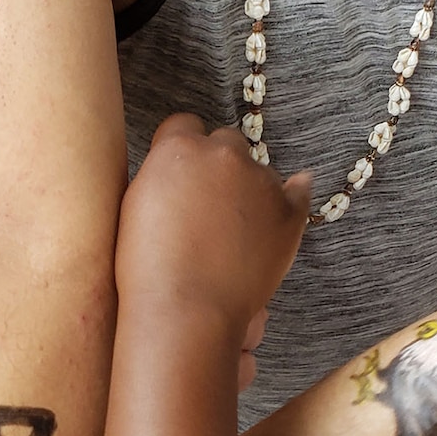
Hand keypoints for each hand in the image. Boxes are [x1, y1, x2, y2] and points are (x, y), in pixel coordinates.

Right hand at [117, 113, 308, 329]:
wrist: (187, 309)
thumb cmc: (149, 268)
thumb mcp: (136, 206)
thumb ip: (162, 175)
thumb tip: (180, 166)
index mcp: (179, 149)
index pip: (185, 126)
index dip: (183, 151)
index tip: (182, 175)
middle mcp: (223, 155)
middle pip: (226, 143)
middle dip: (218, 167)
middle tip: (208, 206)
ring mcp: (261, 181)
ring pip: (259, 171)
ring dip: (249, 190)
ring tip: (233, 233)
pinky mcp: (290, 212)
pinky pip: (299, 190)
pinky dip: (291, 197)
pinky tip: (279, 211)